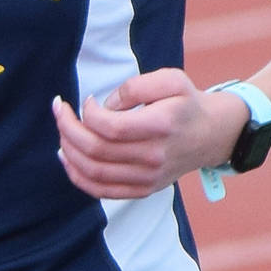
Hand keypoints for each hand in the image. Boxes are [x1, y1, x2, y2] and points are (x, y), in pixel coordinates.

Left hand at [52, 71, 247, 200]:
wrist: (211, 135)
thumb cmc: (185, 103)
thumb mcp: (170, 79)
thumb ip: (135, 86)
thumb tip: (104, 106)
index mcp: (162, 126)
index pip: (111, 127)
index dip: (88, 113)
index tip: (86, 100)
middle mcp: (154, 156)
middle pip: (96, 150)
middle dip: (68, 128)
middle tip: (59, 110)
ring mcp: (148, 178)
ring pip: (93, 172)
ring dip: (68, 151)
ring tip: (61, 131)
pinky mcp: (142, 189)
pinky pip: (100, 190)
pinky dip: (76, 176)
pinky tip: (66, 157)